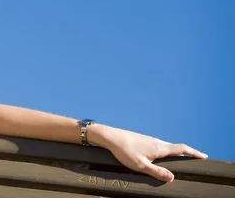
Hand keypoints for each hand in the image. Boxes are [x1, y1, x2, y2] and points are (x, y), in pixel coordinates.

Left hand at [90, 124, 207, 181]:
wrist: (111, 137)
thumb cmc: (125, 151)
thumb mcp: (141, 166)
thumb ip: (157, 172)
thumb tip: (172, 178)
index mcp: (160, 148)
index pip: (182, 149)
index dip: (194, 152)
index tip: (204, 156)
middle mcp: (157, 142)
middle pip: (176, 147)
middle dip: (187, 153)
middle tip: (197, 158)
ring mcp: (150, 140)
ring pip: (167, 146)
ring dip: (176, 151)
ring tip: (182, 158)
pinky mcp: (143, 140)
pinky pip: (159, 145)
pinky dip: (166, 150)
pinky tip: (162, 155)